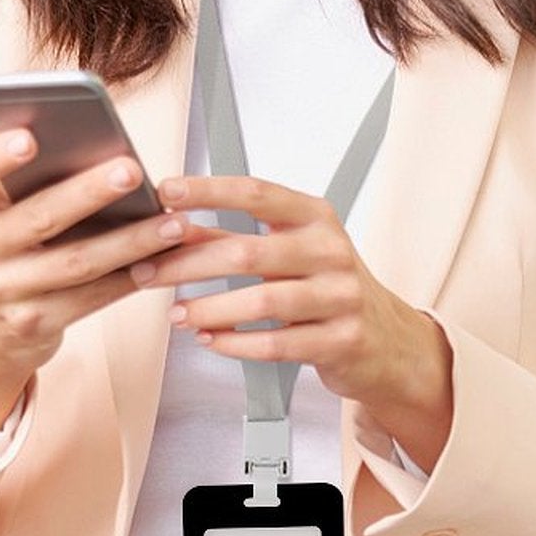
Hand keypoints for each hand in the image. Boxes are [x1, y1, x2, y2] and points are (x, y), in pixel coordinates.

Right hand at [0, 130, 200, 444]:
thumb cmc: (17, 242)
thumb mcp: (8, 208)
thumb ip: (33, 173)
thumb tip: (90, 131)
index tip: (29, 136)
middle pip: (38, 217)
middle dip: (89, 192)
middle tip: (132, 170)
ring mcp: (1, 291)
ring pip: (75, 262)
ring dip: (130, 241)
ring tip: (173, 222)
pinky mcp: (31, 324)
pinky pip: (90, 298)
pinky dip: (130, 278)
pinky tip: (163, 260)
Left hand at [130, 175, 453, 466]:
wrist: (387, 341)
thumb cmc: (328, 288)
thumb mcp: (289, 251)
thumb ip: (233, 238)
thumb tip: (172, 224)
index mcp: (315, 217)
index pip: (256, 193)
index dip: (207, 191)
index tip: (166, 192)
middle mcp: (330, 251)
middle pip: (247, 252)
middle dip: (187, 264)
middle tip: (148, 271)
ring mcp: (340, 296)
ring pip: (261, 302)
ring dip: (208, 309)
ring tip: (176, 314)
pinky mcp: (341, 340)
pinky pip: (276, 344)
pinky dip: (235, 343)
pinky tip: (210, 339)